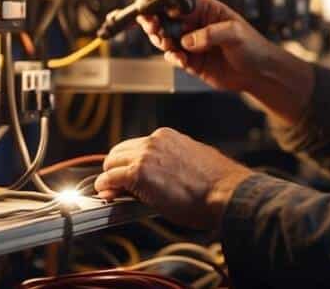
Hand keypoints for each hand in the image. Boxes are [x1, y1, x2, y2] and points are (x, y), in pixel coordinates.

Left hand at [96, 127, 252, 229]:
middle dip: (115, 167)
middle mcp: (154, 141)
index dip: (129, 161)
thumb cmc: (216, 183)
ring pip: (112, 163)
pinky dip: (105, 187)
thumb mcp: (192, 162)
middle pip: (119, 151)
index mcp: (167, 136)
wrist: (224, 191)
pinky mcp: (138, 174)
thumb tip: (161, 174)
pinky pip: (110, 179)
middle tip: (114, 183)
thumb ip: (171, 163)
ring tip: (109, 190)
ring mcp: (145, 156)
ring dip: (109, 177)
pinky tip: (105, 194)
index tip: (126, 172)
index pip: (137, 145)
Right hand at [139, 0, 282, 93]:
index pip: (179, 4)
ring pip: (167, 39)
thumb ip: (210, 33)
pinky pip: (175, 57)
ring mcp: (193, 43)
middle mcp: (196, 25)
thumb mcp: (235, 33)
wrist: (259, 72)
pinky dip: (173, 58)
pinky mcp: (192, 61)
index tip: (156, 14)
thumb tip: (189, 40)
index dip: (165, 8)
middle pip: (168, 21)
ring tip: (166, 44)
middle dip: (157, 24)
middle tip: (154, 29)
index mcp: (206, 10)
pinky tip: (181, 59)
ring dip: (162, 42)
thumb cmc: (253, 46)